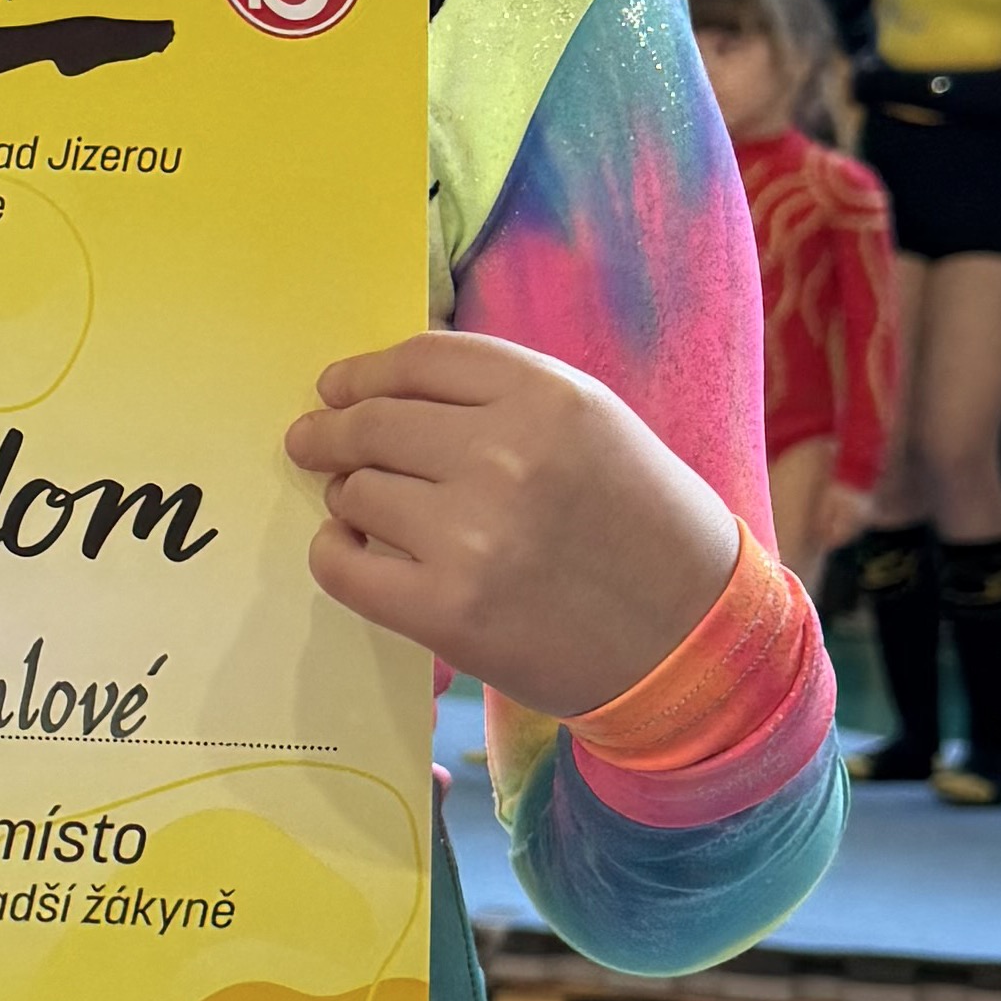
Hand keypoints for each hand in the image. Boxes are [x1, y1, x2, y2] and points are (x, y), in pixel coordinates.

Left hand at [288, 334, 737, 720]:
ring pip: (356, 492)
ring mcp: (471, 537)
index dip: (363, 373)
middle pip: (372, 423)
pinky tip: (353, 552)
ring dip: (348, 497)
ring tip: (367, 509)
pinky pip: (343, 566)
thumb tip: (377, 389)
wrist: (690, 639)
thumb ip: (500, 396)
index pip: (418, 361)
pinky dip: (335, 554)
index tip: (337, 388)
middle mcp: (506, 457)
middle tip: (311, 441)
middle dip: (330, 432)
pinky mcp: (446, 611)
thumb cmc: (641, 524)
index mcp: (548, 397)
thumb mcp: (593, 424)